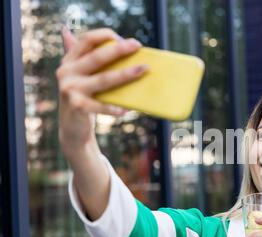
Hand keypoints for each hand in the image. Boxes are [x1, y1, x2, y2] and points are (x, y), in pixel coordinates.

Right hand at [56, 26, 148, 156]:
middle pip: (96, 57)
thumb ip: (82, 57)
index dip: (106, 36)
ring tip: (142, 70)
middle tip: (138, 46)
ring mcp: (70, 89)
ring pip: (103, 79)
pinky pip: (101, 106)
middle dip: (119, 50)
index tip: (126, 40)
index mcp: (69, 61)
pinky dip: (114, 107)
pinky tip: (127, 108)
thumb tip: (68, 29)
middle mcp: (66, 72)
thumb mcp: (80, 76)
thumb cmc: (84, 98)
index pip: (87, 40)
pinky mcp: (77, 107)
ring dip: (125, 74)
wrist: (73, 128)